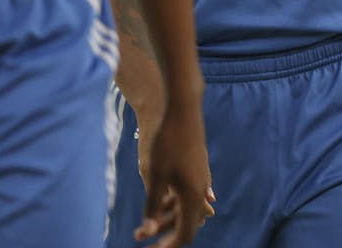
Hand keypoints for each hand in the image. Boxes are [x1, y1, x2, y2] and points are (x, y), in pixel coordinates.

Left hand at [135, 101, 212, 246]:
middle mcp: (201, 189)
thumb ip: (152, 206)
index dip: (169, 247)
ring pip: (185, 206)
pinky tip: (161, 199)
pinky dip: (172, 201)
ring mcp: (201, 176)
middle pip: (186, 222)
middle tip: (139, 236)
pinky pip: (187, 192)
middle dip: (163, 232)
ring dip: (166, 216)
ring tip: (145, 218)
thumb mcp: (153, 175)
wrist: (179, 108)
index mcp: (193, 195)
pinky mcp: (196, 166)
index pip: (186, 234)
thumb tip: (147, 231)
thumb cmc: (165, 141)